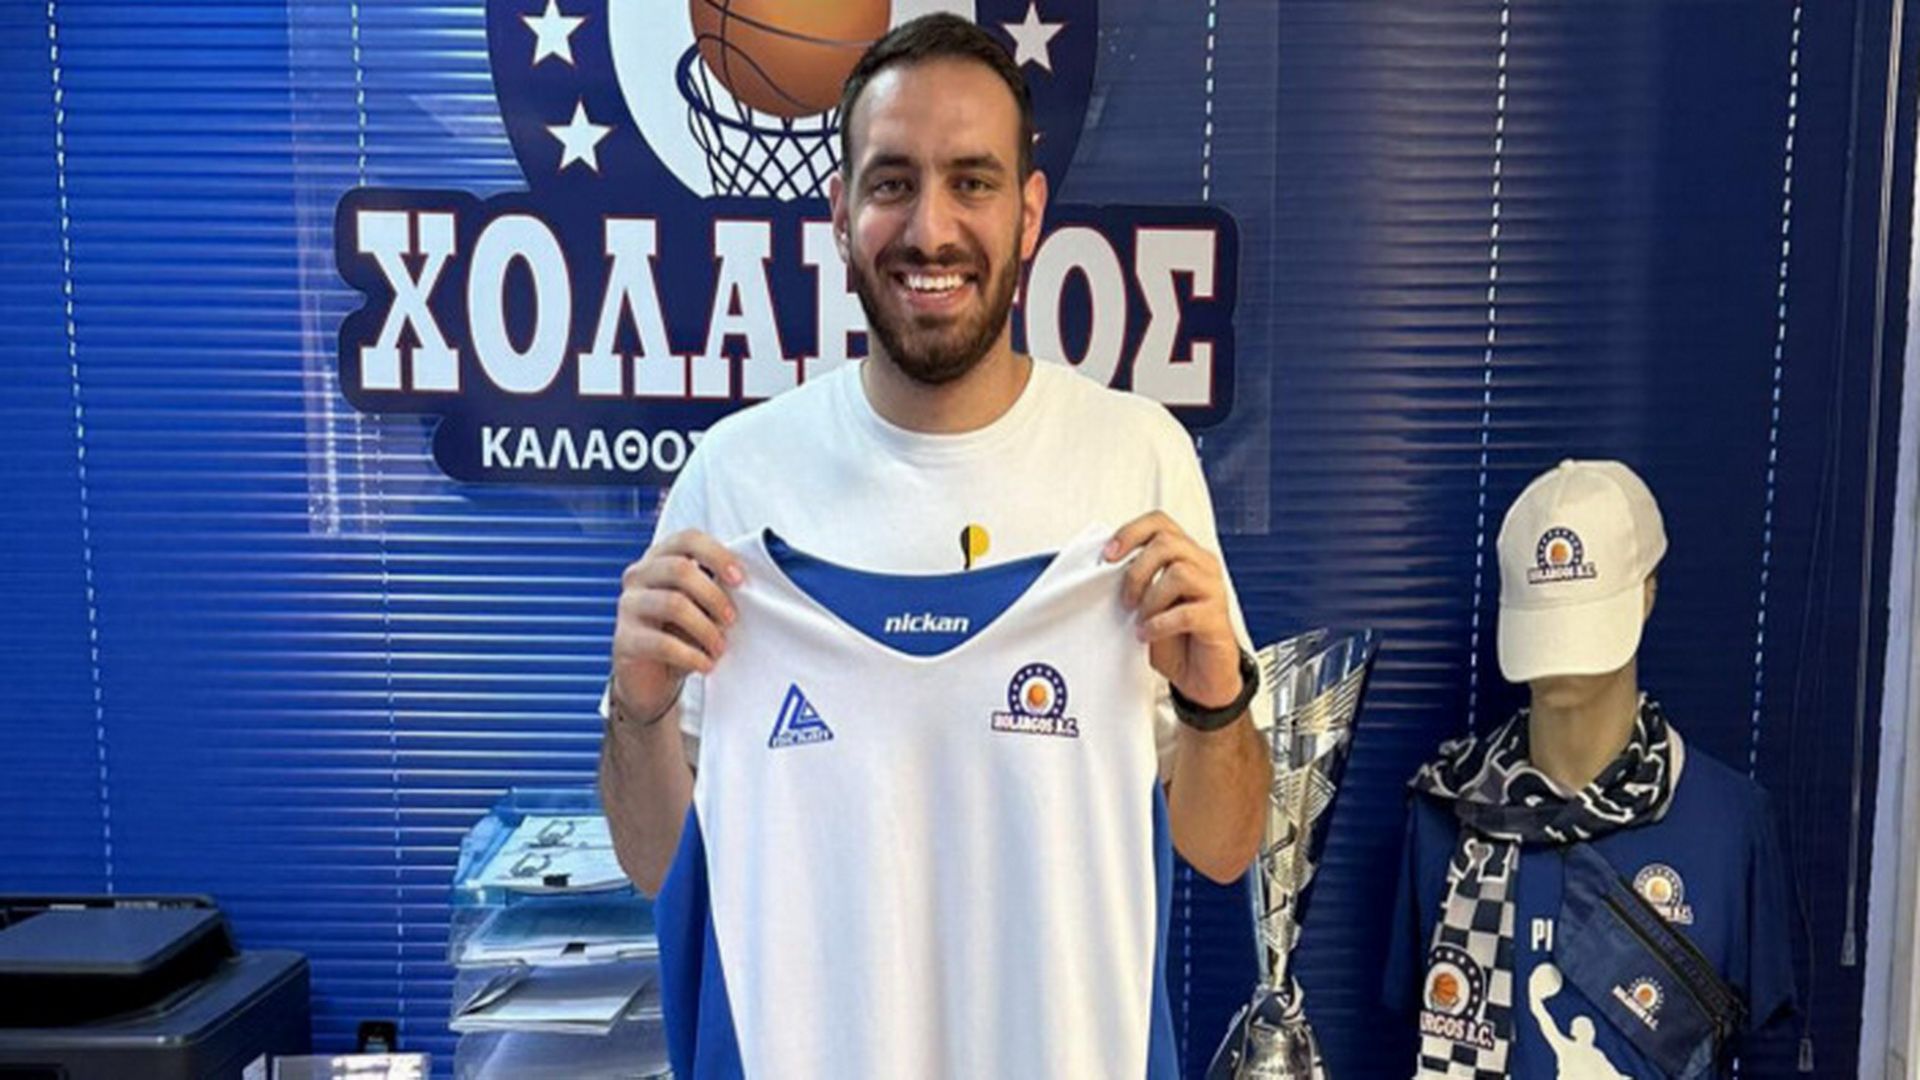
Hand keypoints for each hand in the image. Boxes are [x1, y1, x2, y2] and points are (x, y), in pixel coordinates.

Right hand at [610, 529, 743, 725]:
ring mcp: (627, 606)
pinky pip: (662, 643)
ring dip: (706, 628)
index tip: (739, 579)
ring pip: (673, 604)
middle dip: (714, 595)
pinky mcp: (624, 639)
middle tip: (731, 620)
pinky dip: (692, 656)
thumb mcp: (700, 606)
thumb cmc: (680, 633)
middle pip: (680, 569)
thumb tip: (743, 587)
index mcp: (659, 559)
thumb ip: (714, 589)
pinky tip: (705, 665)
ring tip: (720, 647)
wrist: (650, 677)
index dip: (717, 554)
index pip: (687, 539)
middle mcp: (638, 576)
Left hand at [1106, 512, 1243, 709]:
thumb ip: (1133, 582)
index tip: (1108, 555)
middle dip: (1136, 571)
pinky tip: (1148, 633)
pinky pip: (1187, 612)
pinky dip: (1160, 623)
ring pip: (1179, 573)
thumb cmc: (1175, 638)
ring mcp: (1213, 590)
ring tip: (1141, 619)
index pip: (1160, 523)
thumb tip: (1104, 569)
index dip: (1131, 532)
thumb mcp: (1146, 604)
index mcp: (1185, 555)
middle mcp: (1202, 566)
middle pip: (1167, 543)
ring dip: (1150, 599)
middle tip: (1126, 599)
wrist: (1201, 676)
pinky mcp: (1217, 618)